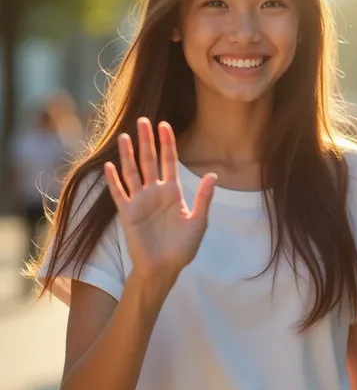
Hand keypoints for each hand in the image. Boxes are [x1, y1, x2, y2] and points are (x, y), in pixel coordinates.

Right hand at [104, 118, 215, 282]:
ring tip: (126, 137)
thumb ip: (203, 198)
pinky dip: (113, 180)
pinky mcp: (127, 213)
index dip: (167, 143)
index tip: (164, 125)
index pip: (169, 161)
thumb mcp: (198, 222)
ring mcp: (140, 202)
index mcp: (173, 192)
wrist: (164, 268)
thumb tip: (213, 175)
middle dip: (147, 141)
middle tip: (143, 121)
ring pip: (132, 172)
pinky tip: (109, 166)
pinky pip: (119, 193)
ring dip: (128, 155)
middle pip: (149, 161)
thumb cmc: (183, 248)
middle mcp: (155, 193)